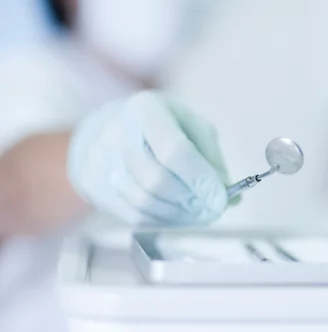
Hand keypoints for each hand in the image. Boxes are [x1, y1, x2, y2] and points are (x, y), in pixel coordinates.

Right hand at [68, 91, 233, 225]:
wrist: (106, 128)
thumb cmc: (159, 125)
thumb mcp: (190, 125)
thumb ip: (211, 157)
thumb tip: (229, 195)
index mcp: (145, 110)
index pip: (174, 150)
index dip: (200, 179)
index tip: (221, 199)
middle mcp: (117, 134)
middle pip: (157, 180)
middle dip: (191, 201)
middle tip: (213, 210)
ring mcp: (101, 162)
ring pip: (144, 202)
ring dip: (179, 215)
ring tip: (199, 213)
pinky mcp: (95, 186)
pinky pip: (133, 215)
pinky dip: (162, 221)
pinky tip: (179, 217)